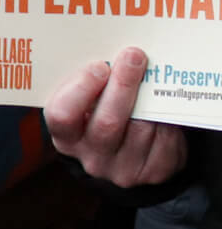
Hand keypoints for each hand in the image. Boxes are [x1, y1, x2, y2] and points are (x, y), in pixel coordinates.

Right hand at [43, 46, 189, 189]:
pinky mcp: (152, 173)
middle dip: (122, 85)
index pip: (62, 115)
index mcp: (66, 138)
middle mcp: (91, 159)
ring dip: (149, 100)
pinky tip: (162, 107)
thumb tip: (112, 55)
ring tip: (152, 78)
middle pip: (107, 122)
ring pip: (141, 129)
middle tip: (134, 57)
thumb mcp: (83, 106)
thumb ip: (89, 87)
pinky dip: (166, 120)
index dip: (81, 89)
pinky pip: (164, 141)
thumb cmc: (99, 118)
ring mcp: (123, 170)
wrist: (122, 157)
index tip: (100, 66)